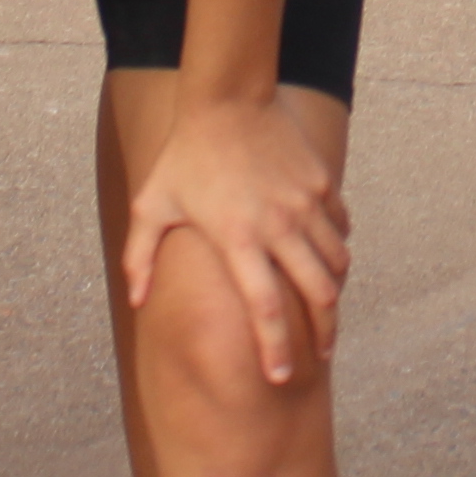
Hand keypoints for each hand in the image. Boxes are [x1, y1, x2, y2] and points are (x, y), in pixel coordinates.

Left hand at [120, 93, 352, 388]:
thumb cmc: (185, 156)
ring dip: (333, 289)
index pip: (266, 309)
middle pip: (318, 295)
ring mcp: (305, 204)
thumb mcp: (151, 205)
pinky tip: (326, 254)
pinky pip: (340, 227)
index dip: (276, 348)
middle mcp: (279, 227)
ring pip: (337, 263)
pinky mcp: (321, 184)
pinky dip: (337, 247)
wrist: (226, 98)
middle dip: (325, 332)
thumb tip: (134, 300)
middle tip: (322, 353)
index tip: (281, 378)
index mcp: (238, 240)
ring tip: (325, 304)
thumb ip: (139, 256)